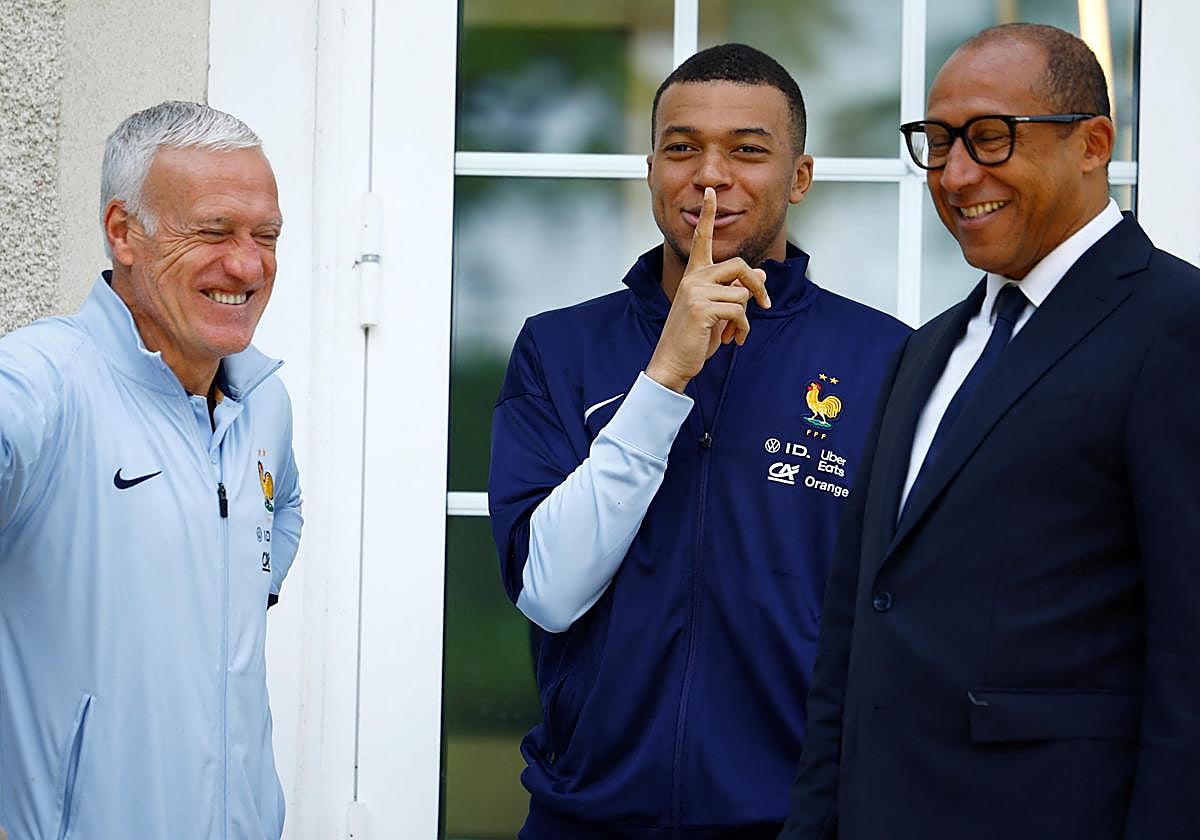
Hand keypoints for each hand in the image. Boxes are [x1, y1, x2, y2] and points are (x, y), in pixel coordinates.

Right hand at [645, 187, 769, 392]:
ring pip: (741, 294)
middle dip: (758, 287)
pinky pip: (738, 310)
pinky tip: (731, 339)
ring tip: (734, 334)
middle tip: (764, 305)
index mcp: (694, 275)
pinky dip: (741, 329)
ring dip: (745, 319)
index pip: (702, 240)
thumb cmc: (694, 338)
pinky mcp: (701, 308)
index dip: (708, 215)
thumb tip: (758, 273)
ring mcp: (695, 291)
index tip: (711, 193)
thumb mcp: (718, 311)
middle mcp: (693, 278)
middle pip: (739, 266)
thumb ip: (735, 290)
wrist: (673, 362)